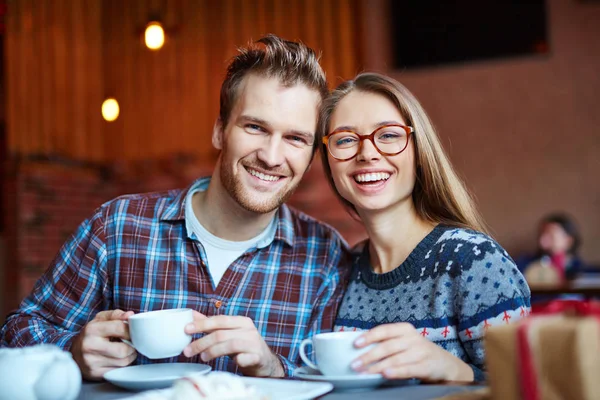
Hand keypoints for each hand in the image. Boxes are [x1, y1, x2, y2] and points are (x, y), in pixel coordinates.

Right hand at [70, 309, 136, 380]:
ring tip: (125, 350)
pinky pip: (118, 370)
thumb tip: (130, 315)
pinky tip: (118, 359)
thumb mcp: (101, 319)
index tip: (133, 331)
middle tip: (131, 343)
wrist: (74, 354)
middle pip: (124, 350)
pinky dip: (122, 365)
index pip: (120, 328)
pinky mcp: (95, 373)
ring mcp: (91, 362)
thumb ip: (116, 314)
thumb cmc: (92, 334)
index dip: (131, 330)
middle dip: (132, 346)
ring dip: (129, 356)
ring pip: (123, 362)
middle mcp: (90, 346)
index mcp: (92, 329)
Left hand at [183, 311, 283, 377]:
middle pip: (221, 334)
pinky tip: (232, 362)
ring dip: (213, 351)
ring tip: (203, 357)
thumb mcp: (229, 333)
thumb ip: (212, 324)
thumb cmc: (243, 345)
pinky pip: (245, 358)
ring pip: (231, 345)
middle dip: (202, 342)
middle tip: (188, 350)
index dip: (202, 324)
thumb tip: (192, 315)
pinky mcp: (258, 357)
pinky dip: (237, 360)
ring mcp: (254, 344)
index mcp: (242, 321)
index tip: (187, 329)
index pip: (220, 319)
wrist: (264, 361)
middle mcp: (249, 330)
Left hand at [350, 323, 473, 381]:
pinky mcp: (426, 366)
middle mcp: (412, 339)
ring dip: (378, 366)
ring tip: (365, 372)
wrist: (444, 364)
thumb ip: (386, 343)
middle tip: (355, 364)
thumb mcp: (403, 342)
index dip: (369, 336)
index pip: (384, 330)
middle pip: (387, 346)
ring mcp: (420, 352)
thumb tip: (360, 349)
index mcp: (404, 329)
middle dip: (369, 355)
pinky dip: (396, 372)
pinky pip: (409, 369)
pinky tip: (385, 374)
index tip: (356, 343)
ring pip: (395, 359)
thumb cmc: (417, 352)